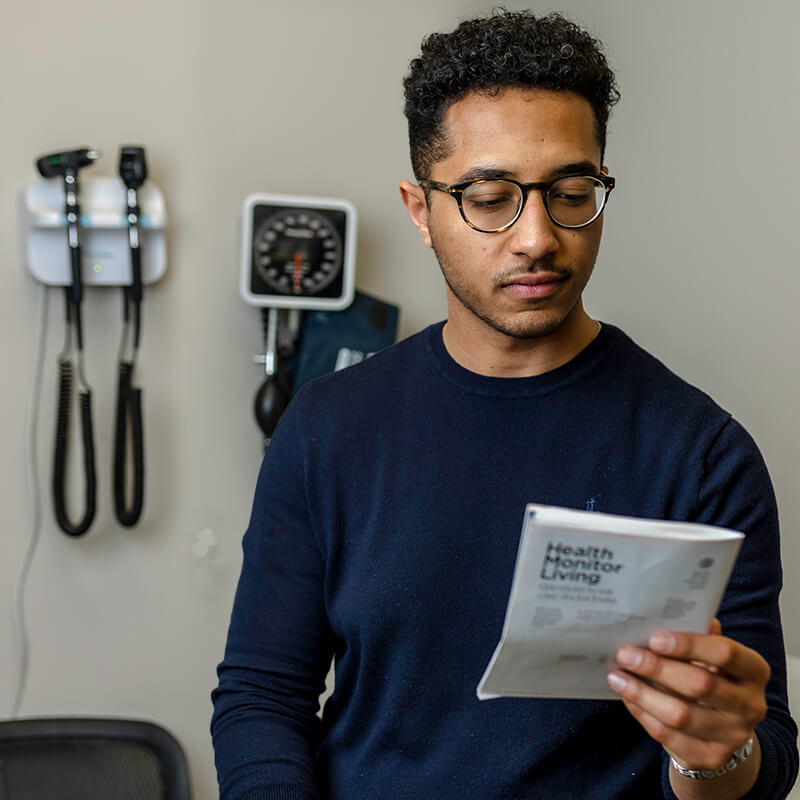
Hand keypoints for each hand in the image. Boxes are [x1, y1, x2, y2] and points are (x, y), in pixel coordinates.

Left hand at [607, 620, 768, 771]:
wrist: (724, 728)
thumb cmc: (712, 678)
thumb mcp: (712, 656)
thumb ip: (696, 636)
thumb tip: (668, 614)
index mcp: (754, 671)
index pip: (725, 653)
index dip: (688, 644)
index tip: (654, 638)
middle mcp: (751, 705)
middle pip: (700, 684)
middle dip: (656, 668)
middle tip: (625, 655)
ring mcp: (733, 735)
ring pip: (680, 715)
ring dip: (642, 693)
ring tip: (617, 676)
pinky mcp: (711, 758)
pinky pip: (669, 736)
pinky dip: (643, 714)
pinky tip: (627, 697)